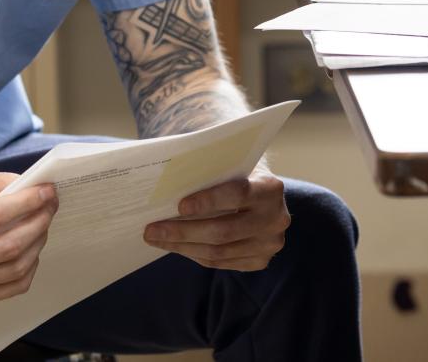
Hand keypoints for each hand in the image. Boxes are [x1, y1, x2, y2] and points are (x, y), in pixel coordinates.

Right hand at [0, 169, 58, 307]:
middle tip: (50, 206)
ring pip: (15, 269)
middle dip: (39, 222)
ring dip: (38, 243)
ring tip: (41, 224)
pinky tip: (29, 249)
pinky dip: (29, 267)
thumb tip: (27, 187)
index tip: (47, 191)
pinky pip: (13, 288)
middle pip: (9, 246)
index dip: (27, 202)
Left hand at [143, 170, 288, 270]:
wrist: (262, 194)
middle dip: (183, 231)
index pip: (237, 194)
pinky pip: (221, 263)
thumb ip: (210, 169)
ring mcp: (270, 244)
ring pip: (219, 252)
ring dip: (182, 246)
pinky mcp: (260, 261)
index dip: (208, 201)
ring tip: (157, 238)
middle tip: (152, 229)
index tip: (179, 206)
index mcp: (270, 188)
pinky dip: (194, 254)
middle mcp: (276, 219)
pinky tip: (176, 246)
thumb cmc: (237, 174)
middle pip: (224, 231)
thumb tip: (169, 180)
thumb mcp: (231, 165)